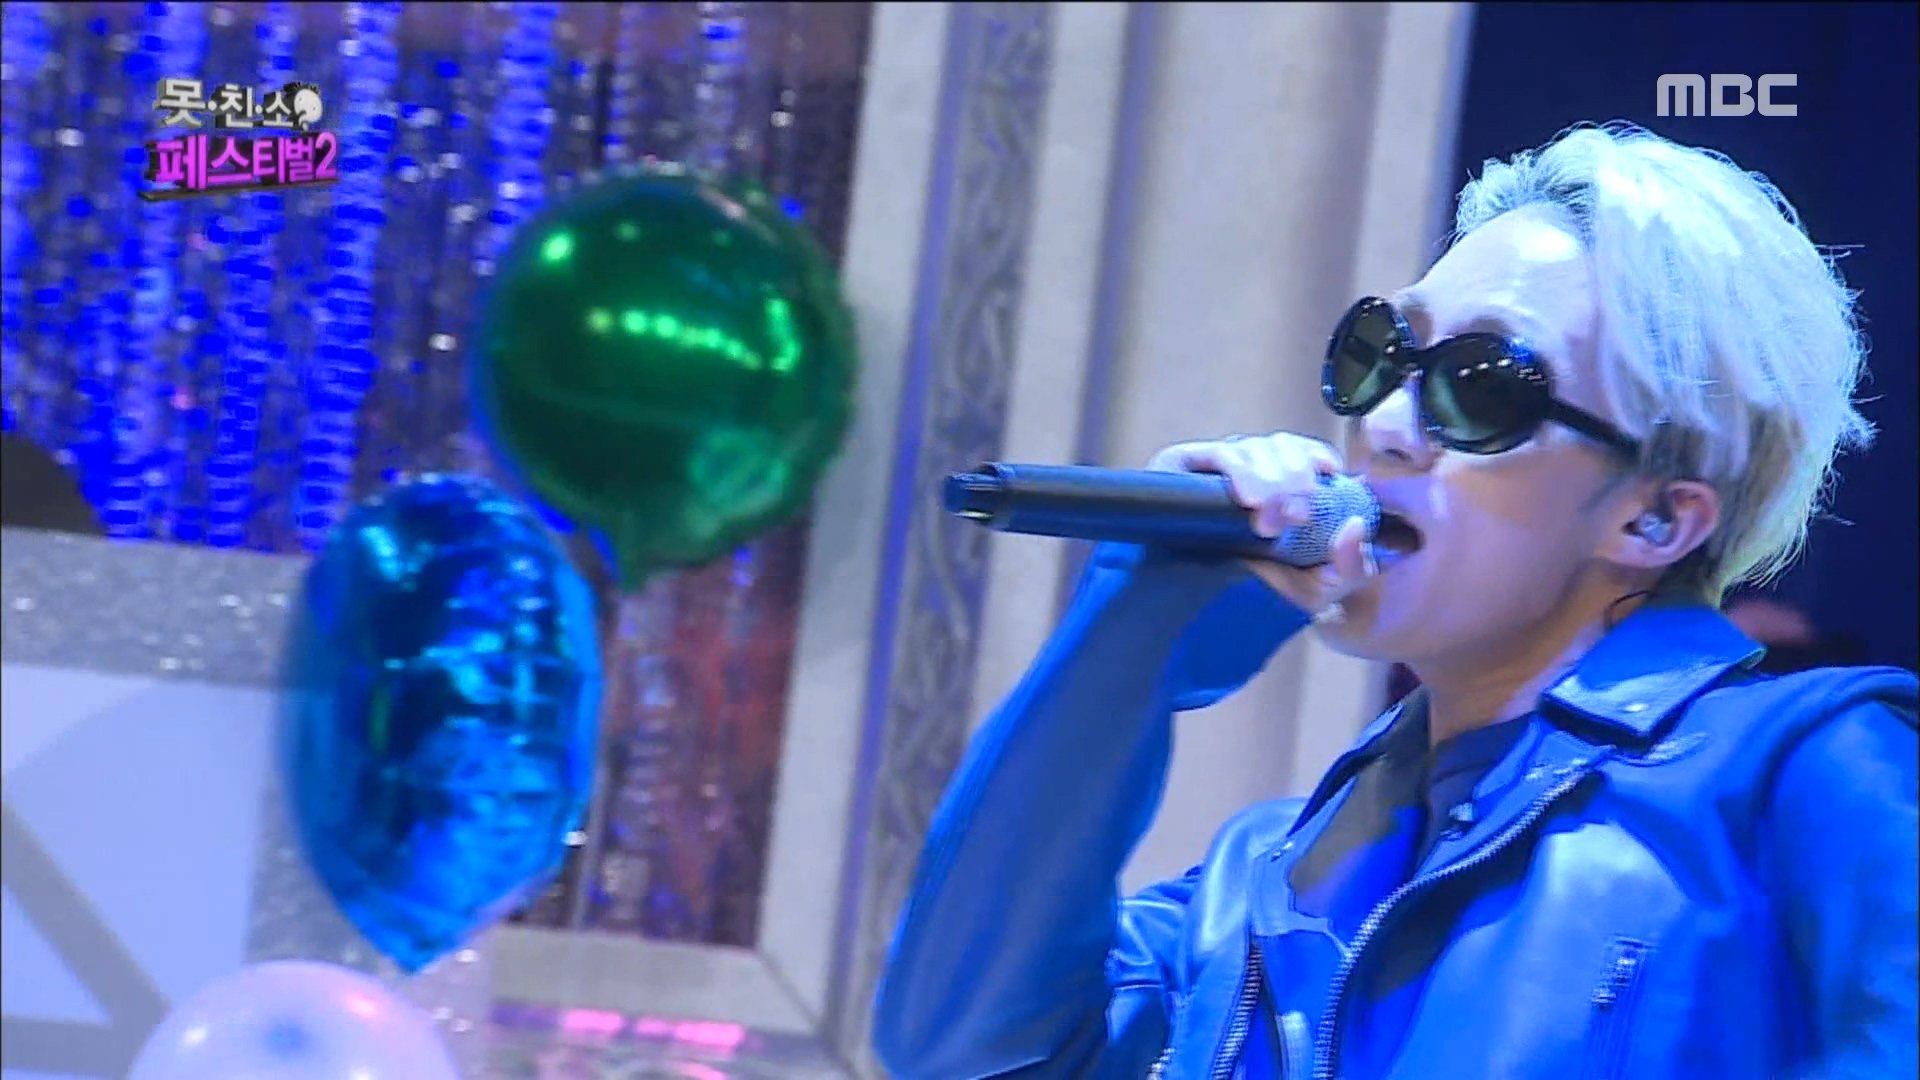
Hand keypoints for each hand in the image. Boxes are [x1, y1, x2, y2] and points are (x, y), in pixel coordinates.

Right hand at [1145, 432, 1376, 614]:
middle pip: (1281, 445)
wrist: (1189, 620)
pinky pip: (1220, 454)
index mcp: (1275, 490)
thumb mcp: (1316, 592)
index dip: (1316, 456)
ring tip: (1268, 526)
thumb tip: (1357, 524)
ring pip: (1254, 448)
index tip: (1330, 474)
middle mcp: (1243, 474)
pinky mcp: (1180, 468)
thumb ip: (1352, 567)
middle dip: (1297, 479)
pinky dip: (1242, 472)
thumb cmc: (1249, 603)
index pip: (1302, 451)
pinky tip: (1249, 501)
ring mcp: (1211, 471)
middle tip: (1296, 518)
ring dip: (1272, 482)